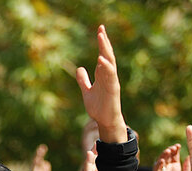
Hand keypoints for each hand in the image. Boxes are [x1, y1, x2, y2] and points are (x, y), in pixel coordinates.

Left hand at [76, 26, 126, 142]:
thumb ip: (83, 80)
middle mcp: (108, 76)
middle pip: (107, 55)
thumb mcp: (87, 91)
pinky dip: (106, 67)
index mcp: (102, 75)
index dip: (101, 43)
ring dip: (105, 50)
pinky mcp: (113, 89)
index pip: (103, 55)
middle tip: (101, 29)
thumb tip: (79, 68)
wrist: (104, 121)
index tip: (99, 30)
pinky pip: (110, 76)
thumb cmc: (98, 107)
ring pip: (109, 62)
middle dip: (104, 42)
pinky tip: (101, 59)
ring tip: (101, 38)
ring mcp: (111, 81)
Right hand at [152, 143, 191, 170]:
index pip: (174, 155)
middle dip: (170, 150)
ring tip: (169, 151)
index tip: (179, 145)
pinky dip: (158, 164)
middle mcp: (167, 169)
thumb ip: (187, 168)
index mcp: (175, 168)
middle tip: (175, 147)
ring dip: (164, 155)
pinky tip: (163, 161)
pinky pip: (156, 169)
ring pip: (161, 160)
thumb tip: (190, 156)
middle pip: (167, 156)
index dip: (176, 149)